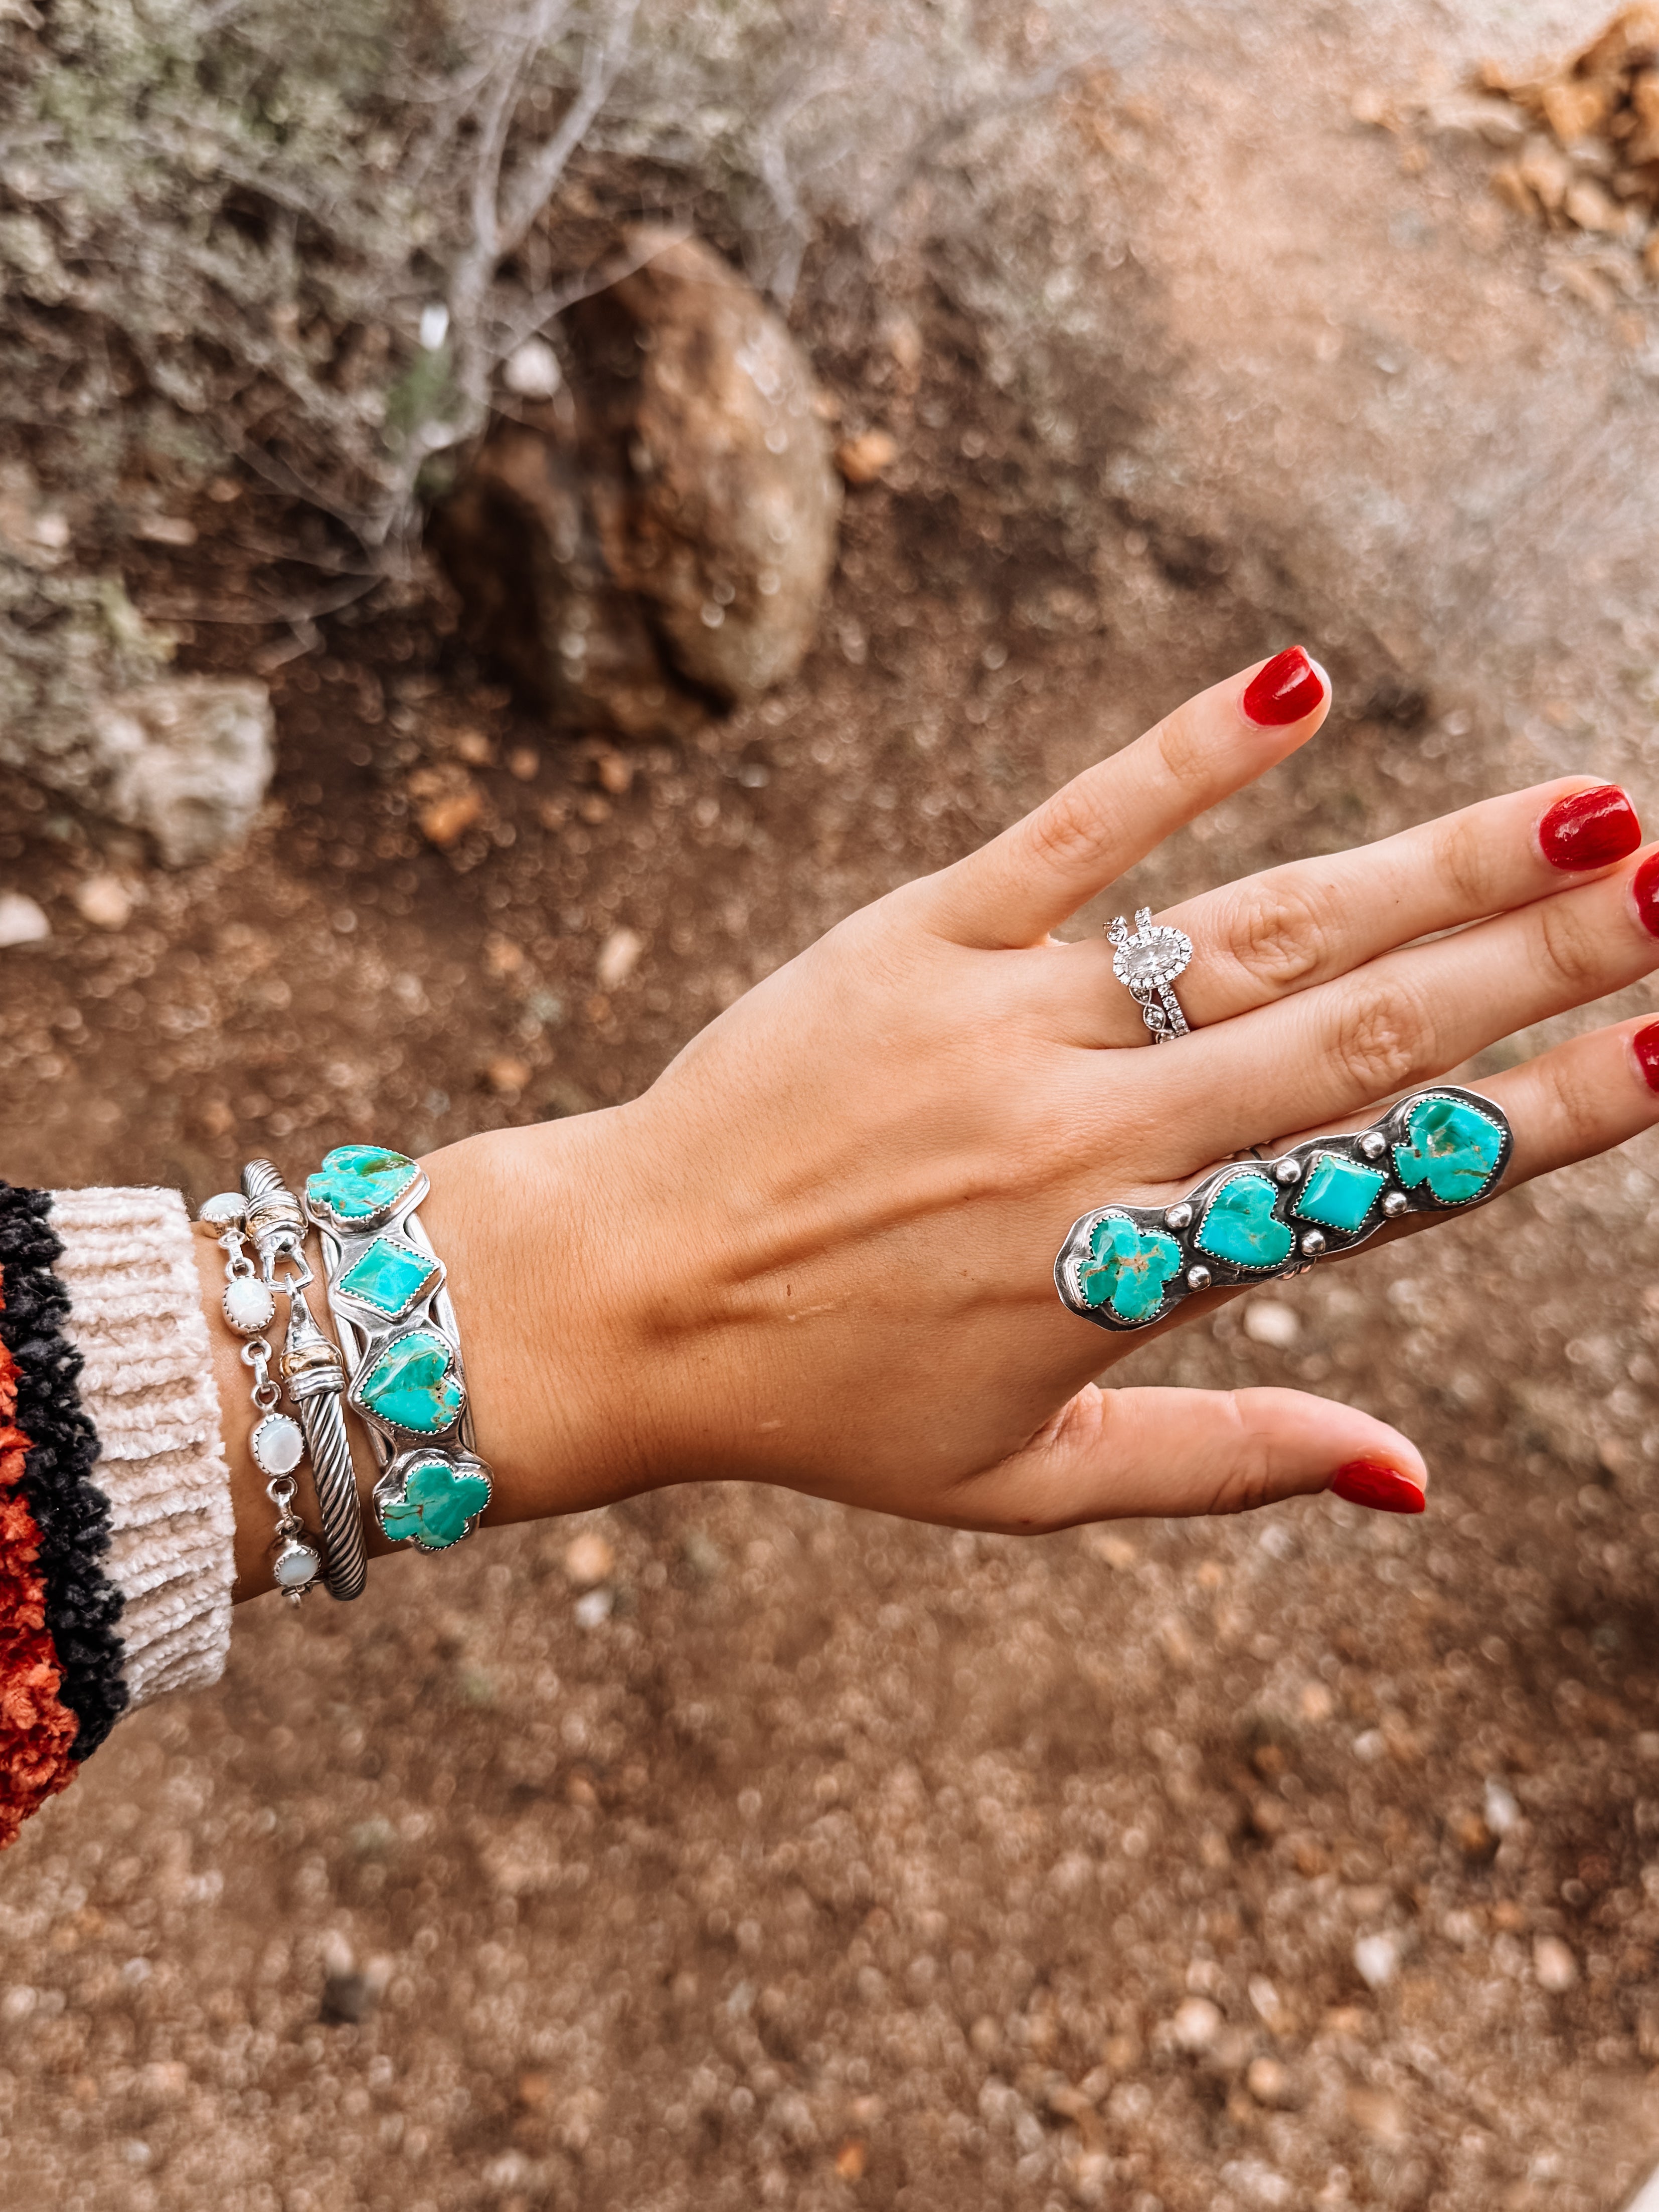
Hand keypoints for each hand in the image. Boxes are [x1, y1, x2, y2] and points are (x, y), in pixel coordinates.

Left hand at [419, 648, 1658, 1538]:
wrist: (620, 1300)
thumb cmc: (828, 1408)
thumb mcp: (1028, 1484)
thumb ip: (1227, 1469)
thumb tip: (1421, 1475)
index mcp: (1137, 1271)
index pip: (1386, 1177)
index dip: (1546, 1116)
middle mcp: (1095, 1135)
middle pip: (1364, 1028)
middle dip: (1544, 949)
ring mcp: (1006, 1023)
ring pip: (1258, 926)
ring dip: (1434, 858)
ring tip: (1587, 803)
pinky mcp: (913, 938)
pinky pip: (1067, 833)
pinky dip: (1181, 758)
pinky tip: (1298, 682)